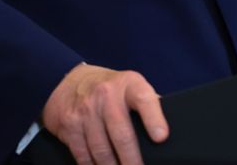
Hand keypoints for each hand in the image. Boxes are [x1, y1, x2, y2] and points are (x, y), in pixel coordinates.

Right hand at [42, 63, 168, 164]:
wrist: (69, 80)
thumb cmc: (110, 88)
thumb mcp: (130, 86)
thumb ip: (147, 104)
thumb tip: (167, 129)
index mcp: (129, 84)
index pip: (144, 99)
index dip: (153, 119)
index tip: (161, 138)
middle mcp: (106, 94)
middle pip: (121, 134)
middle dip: (131, 159)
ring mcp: (85, 109)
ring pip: (101, 149)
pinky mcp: (69, 124)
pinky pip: (82, 153)